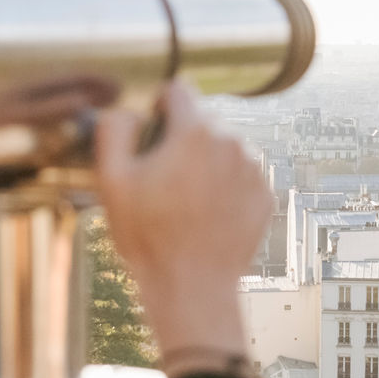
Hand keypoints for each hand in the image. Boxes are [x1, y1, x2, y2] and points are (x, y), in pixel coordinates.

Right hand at [94, 81, 267, 366]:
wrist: (193, 287)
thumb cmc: (149, 237)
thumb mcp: (112, 181)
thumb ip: (114, 130)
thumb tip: (128, 111)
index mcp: (195, 132)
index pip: (179, 90)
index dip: (160, 106)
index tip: (152, 130)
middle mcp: (232, 142)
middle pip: (202, 121)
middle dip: (182, 140)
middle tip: (163, 180)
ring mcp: (254, 170)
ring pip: (224, 148)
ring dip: (206, 163)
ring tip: (186, 202)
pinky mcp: (266, 195)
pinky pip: (242, 176)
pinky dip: (226, 186)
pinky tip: (207, 214)